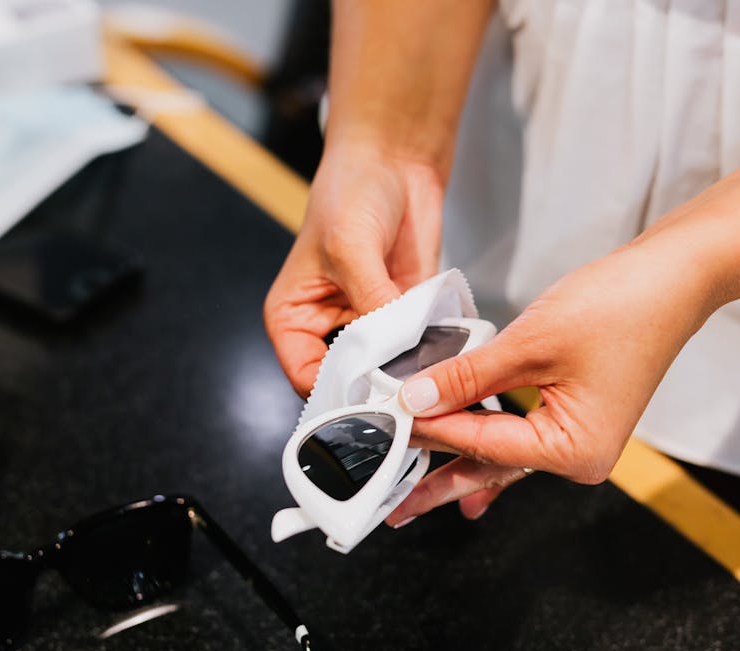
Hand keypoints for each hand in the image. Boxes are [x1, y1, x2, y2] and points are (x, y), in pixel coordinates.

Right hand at [264, 143, 445, 395]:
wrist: (395, 159)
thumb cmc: (351, 193)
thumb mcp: (351, 250)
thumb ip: (371, 305)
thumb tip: (394, 353)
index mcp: (292, 319)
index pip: (307, 378)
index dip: (338, 395)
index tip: (373, 402)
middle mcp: (327, 328)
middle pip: (348, 381)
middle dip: (376, 389)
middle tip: (407, 398)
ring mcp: (369, 325)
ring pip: (386, 369)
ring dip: (408, 373)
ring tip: (430, 377)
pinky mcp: (405, 316)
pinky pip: (418, 347)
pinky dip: (432, 353)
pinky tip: (447, 354)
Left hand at [384, 245, 716, 524]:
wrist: (673, 279)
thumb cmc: (620, 307)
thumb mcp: (530, 343)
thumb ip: (468, 378)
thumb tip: (415, 400)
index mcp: (575, 450)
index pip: (483, 446)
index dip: (430, 433)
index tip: (384, 428)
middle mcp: (580, 457)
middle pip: (490, 467)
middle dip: (438, 482)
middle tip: (391, 506)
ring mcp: (579, 441)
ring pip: (501, 456)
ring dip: (456, 461)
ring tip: (411, 488)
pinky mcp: (575, 419)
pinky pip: (518, 438)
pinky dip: (484, 441)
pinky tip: (458, 461)